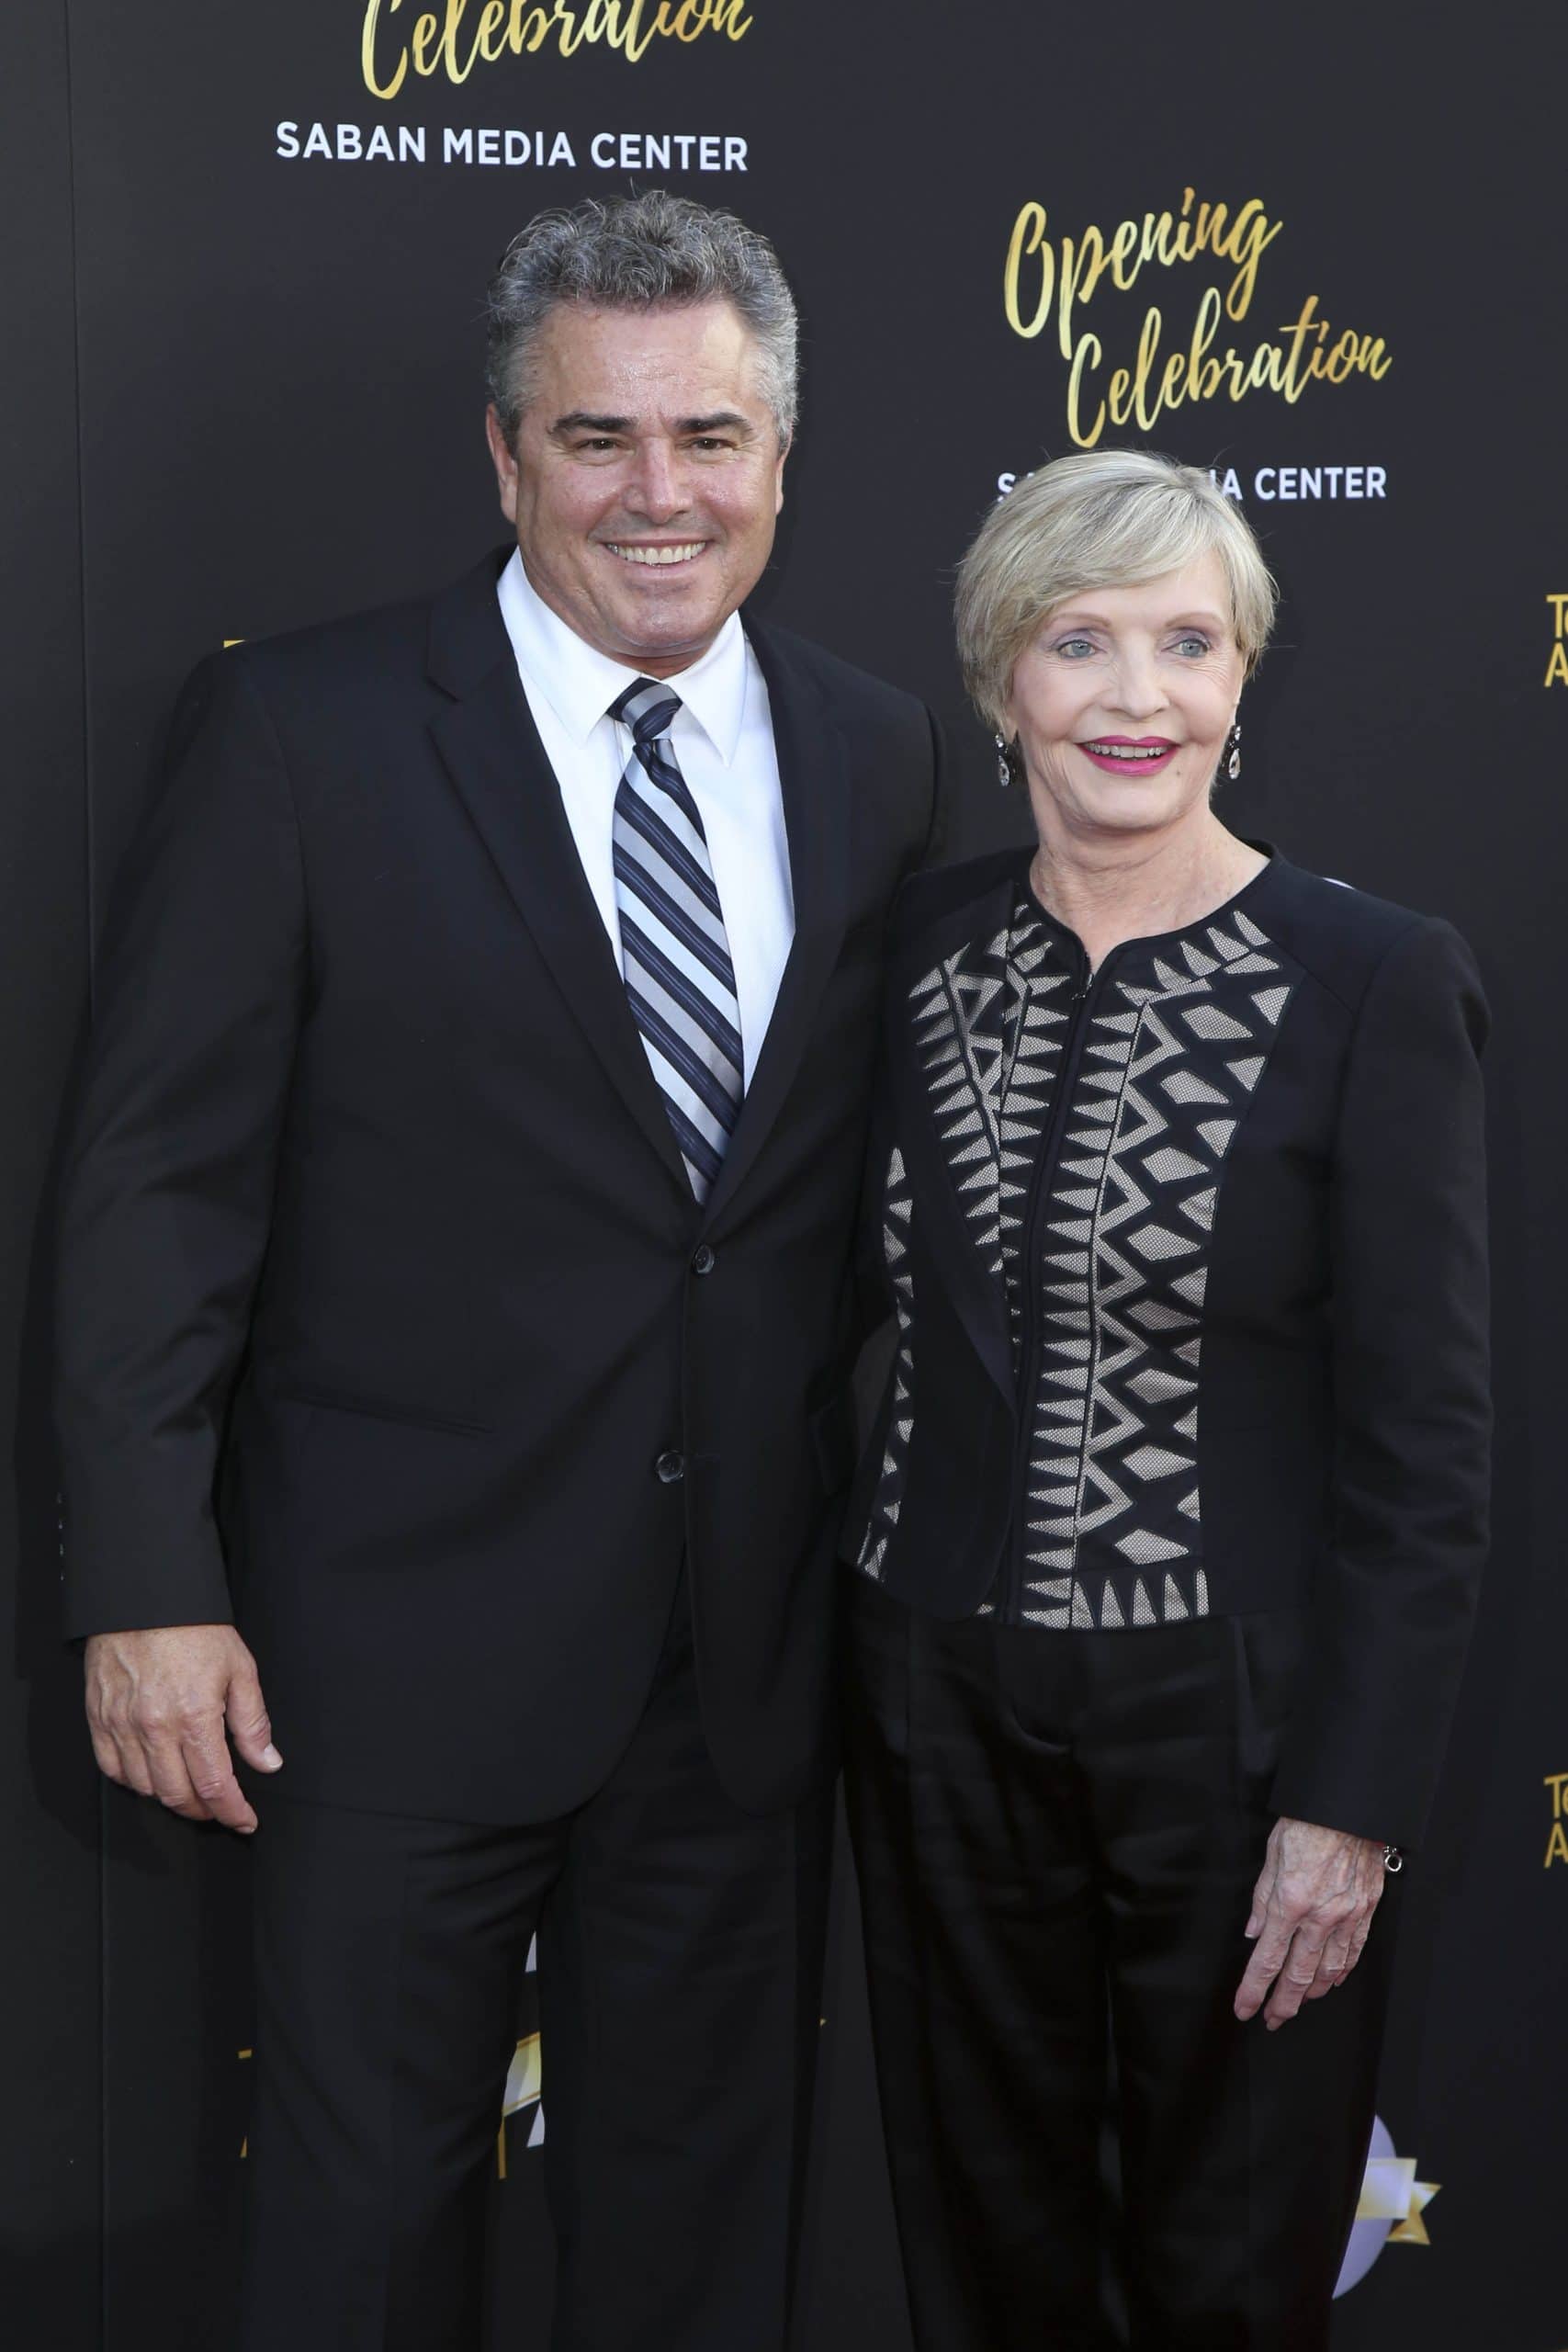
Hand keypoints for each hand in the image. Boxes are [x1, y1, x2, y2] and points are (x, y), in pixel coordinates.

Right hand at [84, 1624, 281, 1833]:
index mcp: (194, 1717)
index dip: (233, 1812)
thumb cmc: (194, 1629)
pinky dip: (135, 1782)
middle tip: (221, 1808)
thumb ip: (253, 1723)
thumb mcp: (240, 1669)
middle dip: (204, 1811)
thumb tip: (267, 1762)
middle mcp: (154, 1728)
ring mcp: (122, 1726)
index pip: (215, 1786)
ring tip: (192, 1792)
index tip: (245, 1820)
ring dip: (171, 1799)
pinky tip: (153, 1776)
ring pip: (145, 1788)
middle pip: (178, 1796)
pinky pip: (112, 1769)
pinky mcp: (99, 1719)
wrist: (144, 1597)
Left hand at [1233, 1815, 1385, 2029]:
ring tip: (1297, 2004)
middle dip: (1282, 2004)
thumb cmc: (1308, 1822)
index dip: (1253, 1990)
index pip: (1267, 1960)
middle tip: (1272, 2020)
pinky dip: (1340, 1972)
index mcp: (1290, 1902)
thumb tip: (1255, 1933)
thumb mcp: (1272, 1854)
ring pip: (1328, 1970)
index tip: (1245, 2008)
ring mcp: (1347, 1917)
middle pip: (1298, 1975)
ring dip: (1310, 1992)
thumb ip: (1262, 1898)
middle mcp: (1319, 1917)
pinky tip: (1330, 1981)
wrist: (1350, 1806)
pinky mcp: (1367, 1912)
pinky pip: (1353, 1953)